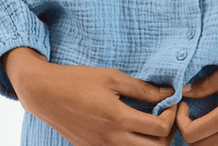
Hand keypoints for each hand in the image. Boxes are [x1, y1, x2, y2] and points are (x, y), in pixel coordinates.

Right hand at [7, 50, 178, 145]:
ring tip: (153, 120)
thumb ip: (142, 88)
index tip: (172, 101)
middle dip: (168, 132)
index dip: (172, 115)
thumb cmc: (79, 80)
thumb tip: (169, 92)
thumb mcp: (113, 77)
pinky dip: (135, 144)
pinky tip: (134, 127)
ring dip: (153, 141)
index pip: (160, 129)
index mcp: (118, 119)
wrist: (45, 94)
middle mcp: (111, 140)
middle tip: (167, 113)